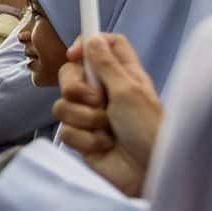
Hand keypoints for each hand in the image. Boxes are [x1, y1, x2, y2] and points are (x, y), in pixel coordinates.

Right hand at [55, 34, 163, 197]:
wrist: (148, 173)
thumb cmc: (148, 129)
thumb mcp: (129, 91)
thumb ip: (107, 65)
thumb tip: (93, 38)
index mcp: (122, 74)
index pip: (101, 45)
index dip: (86, 45)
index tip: (75, 55)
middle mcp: (105, 92)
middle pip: (71, 74)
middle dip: (76, 89)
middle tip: (96, 100)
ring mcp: (91, 115)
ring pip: (63, 105)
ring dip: (85, 119)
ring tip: (107, 130)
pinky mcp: (82, 138)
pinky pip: (66, 130)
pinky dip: (84, 139)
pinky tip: (103, 146)